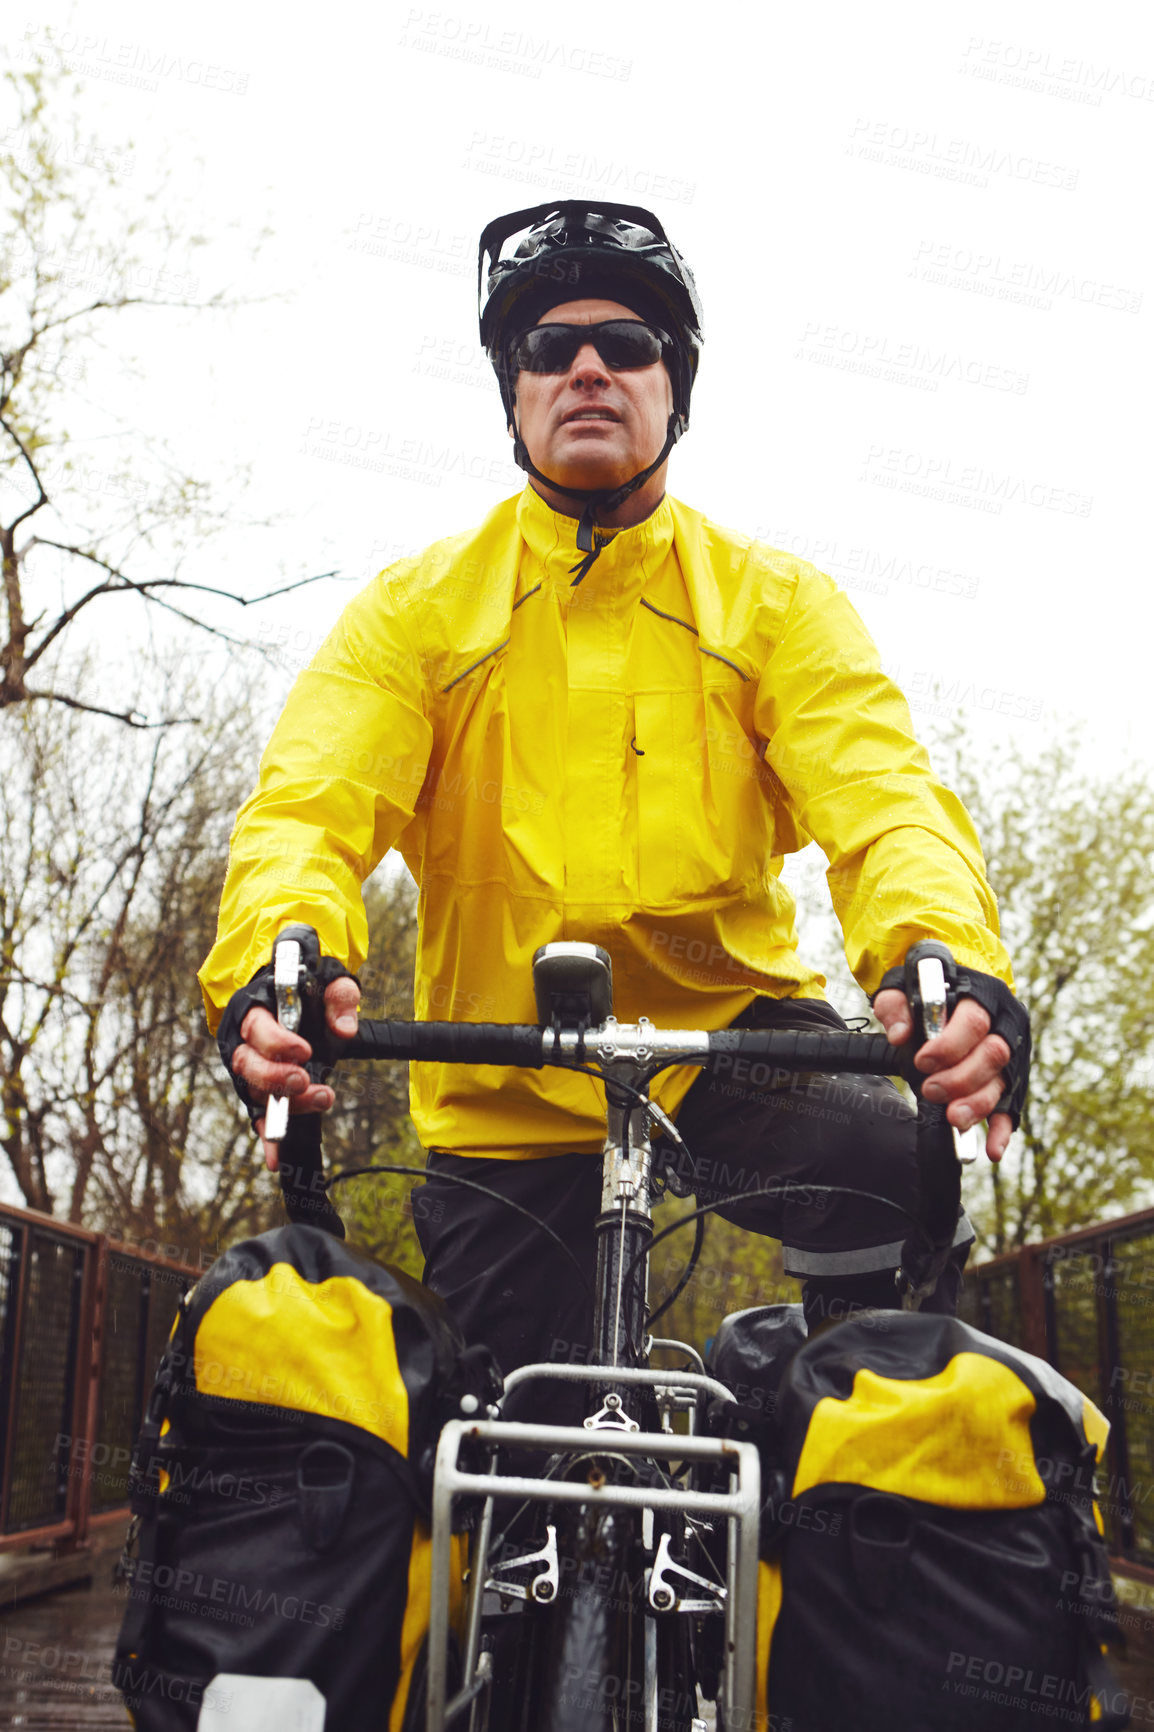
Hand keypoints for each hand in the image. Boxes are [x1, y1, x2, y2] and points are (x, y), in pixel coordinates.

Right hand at [232, 977, 360, 1171]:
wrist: (294, 999)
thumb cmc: (307, 990)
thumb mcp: (328, 982)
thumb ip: (339, 997)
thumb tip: (345, 1028)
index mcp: (255, 1012)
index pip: (256, 1028)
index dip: (276, 1042)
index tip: (304, 1051)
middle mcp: (245, 1044)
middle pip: (248, 1065)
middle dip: (275, 1077)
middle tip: (304, 1080)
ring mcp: (251, 1072)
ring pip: (255, 1093)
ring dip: (285, 1103)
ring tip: (322, 1098)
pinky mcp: (260, 1092)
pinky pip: (260, 1117)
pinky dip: (268, 1137)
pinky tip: (276, 1157)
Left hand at [873, 988, 1012, 1161]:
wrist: (954, 991)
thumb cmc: (928, 990)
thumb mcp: (905, 985)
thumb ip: (896, 1006)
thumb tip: (899, 1034)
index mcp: (982, 996)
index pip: (974, 1022)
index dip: (949, 1046)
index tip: (922, 1061)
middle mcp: (1005, 1024)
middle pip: (993, 1055)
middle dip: (960, 1078)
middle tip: (930, 1090)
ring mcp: (1012, 1053)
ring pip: (1001, 1083)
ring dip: (977, 1104)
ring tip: (952, 1118)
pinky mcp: (1010, 1079)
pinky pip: (1010, 1107)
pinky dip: (1001, 1129)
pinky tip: (990, 1148)